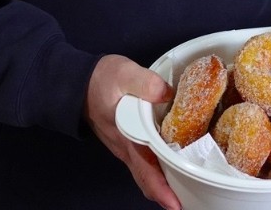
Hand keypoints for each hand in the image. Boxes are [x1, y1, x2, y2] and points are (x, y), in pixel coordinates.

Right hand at [85, 55, 179, 209]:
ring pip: (147, 175)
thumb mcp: (123, 73)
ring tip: (190, 189)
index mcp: (127, 137)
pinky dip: (159, 173)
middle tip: (192, 200)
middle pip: (148, 181)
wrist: (78, 84)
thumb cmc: (100, 80)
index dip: (161, 190)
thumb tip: (166, 94)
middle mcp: (126, 149)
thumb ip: (145, 83)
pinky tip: (174, 167)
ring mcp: (126, 149)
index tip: (176, 204)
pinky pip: (145, 165)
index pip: (145, 171)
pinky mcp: (128, 144)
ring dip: (165, 185)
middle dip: (169, 195)